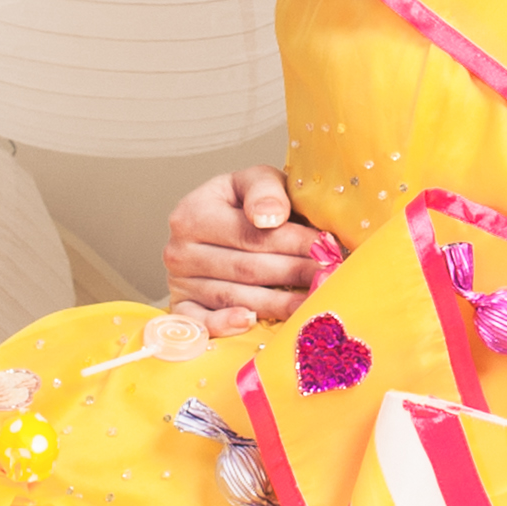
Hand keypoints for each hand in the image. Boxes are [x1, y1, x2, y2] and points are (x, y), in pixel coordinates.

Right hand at [165, 166, 327, 321]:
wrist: (215, 223)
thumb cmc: (240, 202)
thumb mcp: (254, 180)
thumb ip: (264, 190)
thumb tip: (271, 217)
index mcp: (193, 213)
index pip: (251, 235)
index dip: (293, 242)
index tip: (325, 246)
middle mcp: (179, 250)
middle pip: (246, 268)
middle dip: (293, 272)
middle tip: (328, 276)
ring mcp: (179, 282)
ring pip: (234, 296)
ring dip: (276, 303)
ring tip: (311, 303)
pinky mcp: (181, 307)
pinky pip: (202, 322)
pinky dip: (225, 325)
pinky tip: (250, 322)